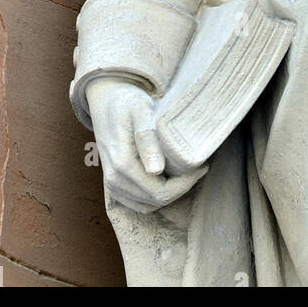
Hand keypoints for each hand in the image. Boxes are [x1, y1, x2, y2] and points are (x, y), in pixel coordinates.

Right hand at [87, 77, 207, 213]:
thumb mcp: (140, 111)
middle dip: (181, 188)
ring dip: (170, 193)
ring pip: (148, 205)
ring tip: (186, 171)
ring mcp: (112, 185)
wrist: (106, 101)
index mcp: (122, 164)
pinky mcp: (114, 186)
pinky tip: (170, 177)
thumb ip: (147, 139)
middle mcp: (115, 180)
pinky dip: (156, 196)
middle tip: (198, 167)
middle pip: (156, 201)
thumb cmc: (127, 102)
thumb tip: (156, 170)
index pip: (160, 192)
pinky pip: (139, 203)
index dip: (185, 184)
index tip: (201, 165)